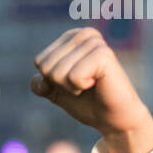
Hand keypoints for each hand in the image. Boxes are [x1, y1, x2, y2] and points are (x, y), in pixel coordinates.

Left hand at [30, 27, 152, 152]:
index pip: (39, 62)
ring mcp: (95, 42)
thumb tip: (40, 80)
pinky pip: (72, 76)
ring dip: (71, 87)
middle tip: (83, 85)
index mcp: (71, 37)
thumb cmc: (86, 102)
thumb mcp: (55, 92)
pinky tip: (97, 84)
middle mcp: (84, 34)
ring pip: (57, 72)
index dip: (51, 81)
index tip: (73, 82)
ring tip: (91, 84)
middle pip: (45, 66)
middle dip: (60, 84)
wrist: (113, 118)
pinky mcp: (104, 54)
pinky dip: (80, 86)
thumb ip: (39, 83)